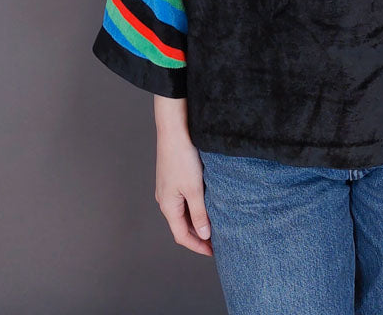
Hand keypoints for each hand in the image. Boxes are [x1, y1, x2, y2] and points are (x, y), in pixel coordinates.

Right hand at [154, 104, 212, 256]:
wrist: (174, 129)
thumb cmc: (182, 157)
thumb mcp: (194, 189)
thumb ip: (199, 214)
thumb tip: (204, 235)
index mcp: (167, 206)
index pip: (182, 236)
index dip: (198, 246)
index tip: (214, 252)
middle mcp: (165, 199)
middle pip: (182, 225)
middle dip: (198, 235)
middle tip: (218, 241)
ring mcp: (168, 187)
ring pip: (183, 211)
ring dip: (197, 220)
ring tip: (215, 224)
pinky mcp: (173, 176)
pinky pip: (184, 198)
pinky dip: (195, 206)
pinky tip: (207, 203)